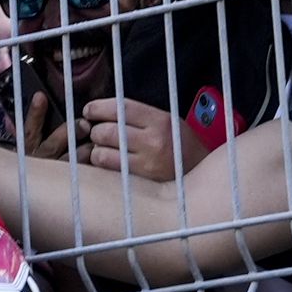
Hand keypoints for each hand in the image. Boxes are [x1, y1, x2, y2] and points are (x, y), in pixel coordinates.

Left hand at [77, 96, 198, 182]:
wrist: (202, 178)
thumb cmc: (181, 147)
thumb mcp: (168, 122)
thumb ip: (140, 116)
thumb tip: (104, 111)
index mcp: (161, 121)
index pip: (121, 108)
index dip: (98, 107)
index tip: (89, 110)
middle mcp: (154, 141)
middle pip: (107, 130)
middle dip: (95, 131)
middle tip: (97, 132)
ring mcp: (146, 165)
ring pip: (102, 153)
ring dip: (96, 150)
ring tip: (102, 149)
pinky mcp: (140, 183)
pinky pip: (108, 172)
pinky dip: (102, 167)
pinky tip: (107, 164)